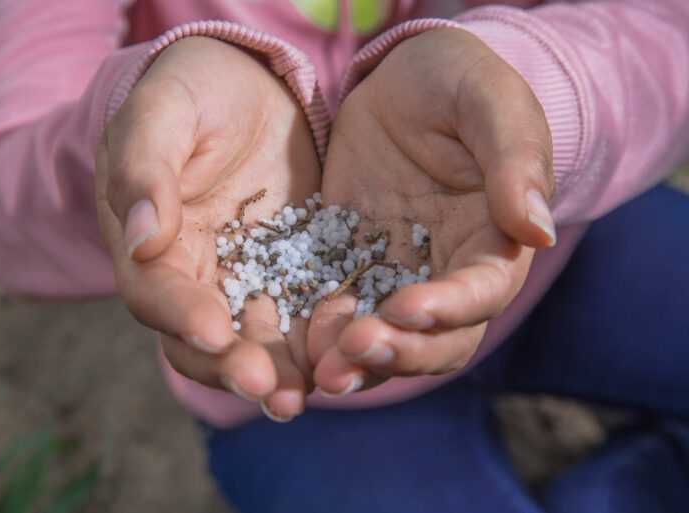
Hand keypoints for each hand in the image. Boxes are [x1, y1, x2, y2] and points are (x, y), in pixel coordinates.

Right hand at [96, 37, 320, 420]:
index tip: (215, 332)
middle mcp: (194, 276)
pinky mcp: (294, 271)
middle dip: (235, 367)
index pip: (155, 293)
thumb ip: (144, 169)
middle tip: (272, 390)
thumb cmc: (191, 90)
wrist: (245, 87)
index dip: (180, 316)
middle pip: (205, 339)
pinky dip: (320, 341)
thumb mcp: (161, 113)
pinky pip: (305, 314)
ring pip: (257, 340)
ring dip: (280, 373)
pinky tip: (347, 355)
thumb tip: (141, 236)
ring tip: (311, 394)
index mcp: (149, 243)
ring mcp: (246, 278)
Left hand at [308, 28, 555, 394]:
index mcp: (493, 239)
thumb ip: (516, 159)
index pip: (483, 290)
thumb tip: (535, 230)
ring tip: (321, 373)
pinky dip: (319, 334)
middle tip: (351, 354)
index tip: (408, 309)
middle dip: (399, 352)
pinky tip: (295, 347)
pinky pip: (335, 309)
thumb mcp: (490, 102)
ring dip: (357, 362)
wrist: (403, 83)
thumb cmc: (459, 83)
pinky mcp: (347, 263)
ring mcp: (394, 273)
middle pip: (436, 337)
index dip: (450, 308)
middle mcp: (446, 270)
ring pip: (386, 337)